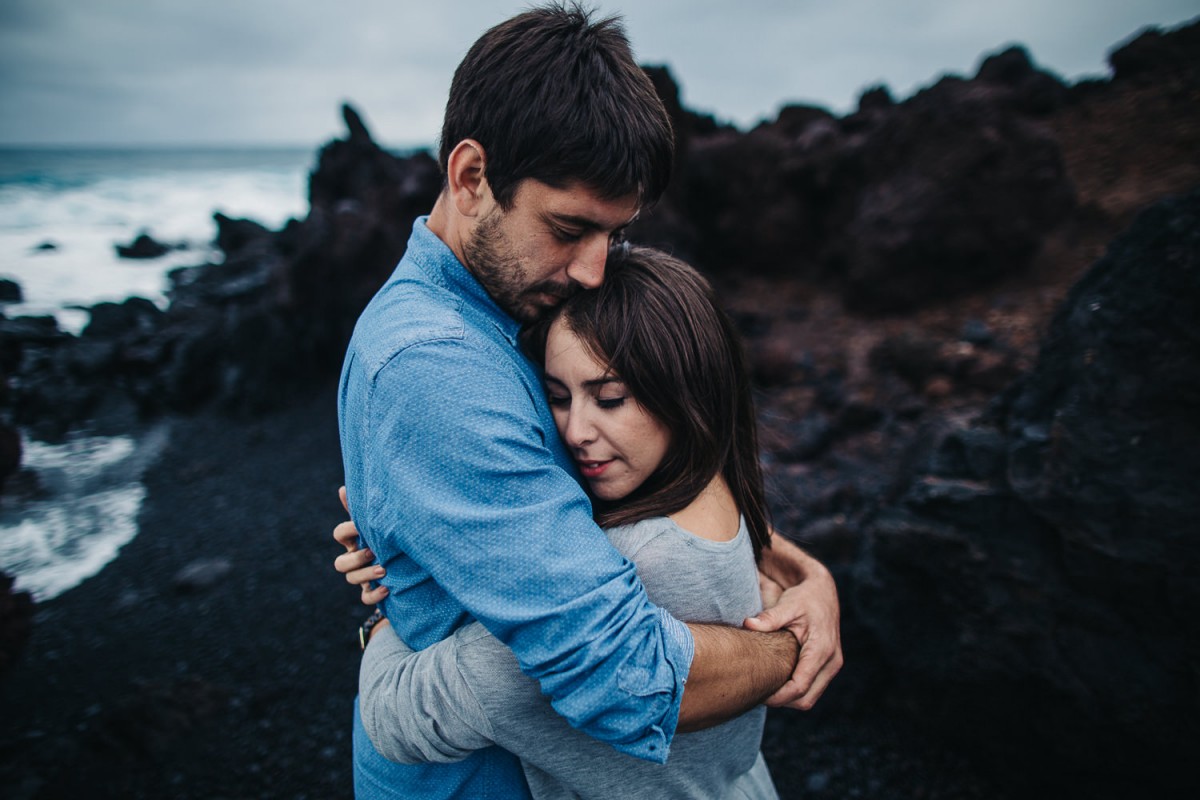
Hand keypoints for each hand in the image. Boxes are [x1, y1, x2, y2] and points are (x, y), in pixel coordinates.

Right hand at [334, 486, 388, 605]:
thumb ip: (363, 509)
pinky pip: (365, 598)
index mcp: (356, 540)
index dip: (346, 531)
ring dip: (364, 575)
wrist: (408, 562)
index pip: (339, 534)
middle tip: (371, 552)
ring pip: (350, 579)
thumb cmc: (390, 537)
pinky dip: (374, 595)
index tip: (360, 527)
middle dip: (354, 558)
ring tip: (383, 570)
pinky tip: (387, 589)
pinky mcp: (372, 591)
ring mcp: (362, 576)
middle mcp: (356, 559)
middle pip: (340, 563)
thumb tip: (343, 487)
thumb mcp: (379, 523)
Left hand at [744, 535, 842, 710]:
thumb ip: (770, 617)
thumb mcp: (788, 604)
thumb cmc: (804, 597)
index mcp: (821, 649)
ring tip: (765, 688)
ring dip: (789, 699)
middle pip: (806, 699)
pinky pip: (812, 689)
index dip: (778, 696)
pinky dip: (795, 692)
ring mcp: (832, 666)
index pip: (800, 686)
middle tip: (757, 694)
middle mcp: (831, 661)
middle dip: (782, 701)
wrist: (823, 591)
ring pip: (810, 698)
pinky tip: (776, 681)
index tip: (758, 695)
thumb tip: (748, 624)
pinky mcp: (828, 666)